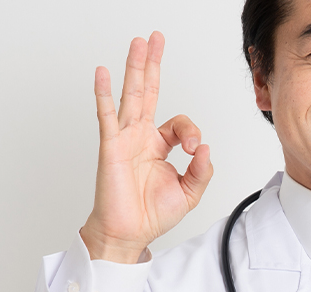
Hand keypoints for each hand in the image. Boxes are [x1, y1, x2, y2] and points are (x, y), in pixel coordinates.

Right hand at [80, 32, 212, 262]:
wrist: (129, 233)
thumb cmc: (152, 215)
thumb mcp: (189, 193)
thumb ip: (201, 171)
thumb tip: (206, 149)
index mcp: (159, 146)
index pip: (180, 124)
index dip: (192, 134)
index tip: (195, 152)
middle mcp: (141, 137)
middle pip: (148, 92)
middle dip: (153, 65)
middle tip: (156, 39)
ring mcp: (125, 139)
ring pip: (131, 96)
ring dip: (135, 68)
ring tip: (139, 43)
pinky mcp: (111, 147)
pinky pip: (107, 116)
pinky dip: (105, 93)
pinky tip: (104, 72)